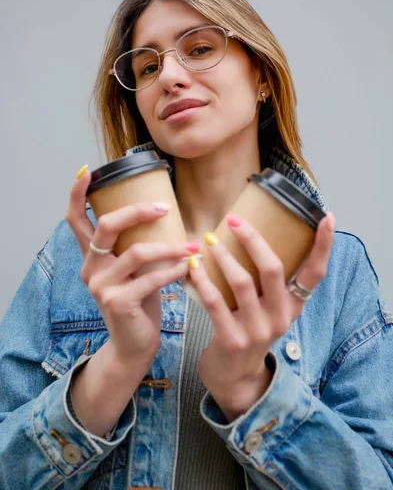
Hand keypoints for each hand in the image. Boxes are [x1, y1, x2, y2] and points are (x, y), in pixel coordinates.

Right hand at [66, 167, 197, 366]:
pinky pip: (151, 278)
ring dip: (169, 247)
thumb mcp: (135, 270)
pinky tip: (187, 267)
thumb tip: (165, 213)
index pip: (76, 220)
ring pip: (136, 252)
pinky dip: (173, 271)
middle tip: (165, 208)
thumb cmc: (139, 302)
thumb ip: (138, 246)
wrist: (134, 346)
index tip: (86, 170)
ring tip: (192, 247)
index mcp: (92, 257)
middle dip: (137, 212)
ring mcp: (100, 286)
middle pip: (107, 226)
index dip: (78, 194)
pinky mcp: (117, 302)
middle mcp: (90, 268)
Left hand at [188, 212, 335, 420]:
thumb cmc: (248, 329)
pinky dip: (202, 280)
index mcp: (293, 305)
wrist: (234, 377)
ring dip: (223, 257)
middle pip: (272, 269)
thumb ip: (266, 281)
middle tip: (234, 220)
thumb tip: (250, 234)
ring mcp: (258, 330)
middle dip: (253, 239)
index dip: (323, 245)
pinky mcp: (232, 339)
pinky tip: (193, 266)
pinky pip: (215, 302)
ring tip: (209, 240)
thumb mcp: (268, 308)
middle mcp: (281, 317)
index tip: (327, 216)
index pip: (316, 273)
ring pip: (242, 282)